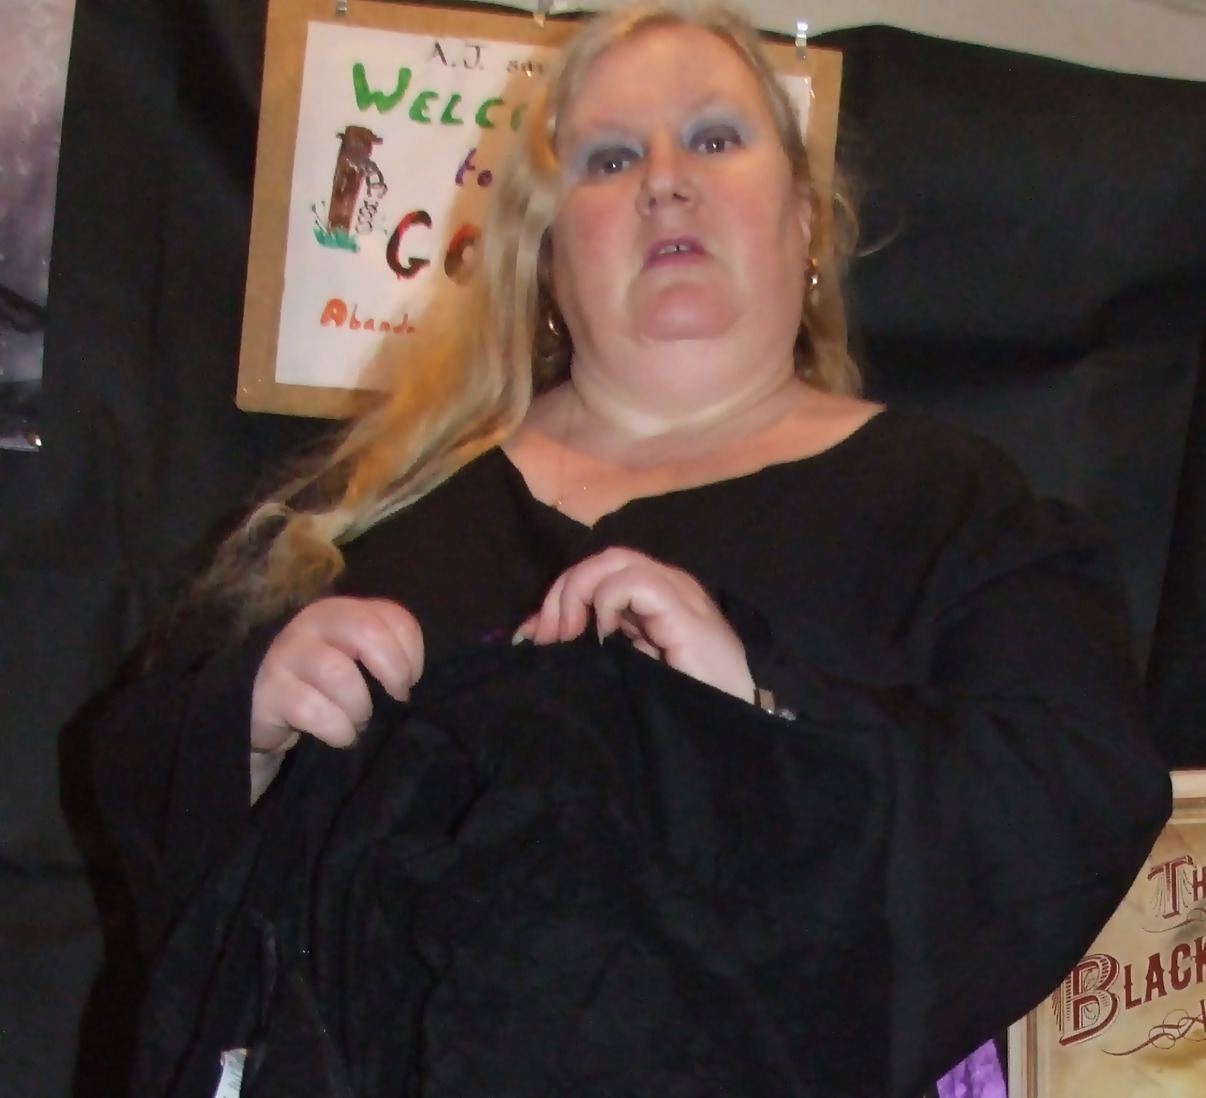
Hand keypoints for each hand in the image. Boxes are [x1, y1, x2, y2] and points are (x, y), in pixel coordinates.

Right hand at [250, 596, 423, 752]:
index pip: (393, 616)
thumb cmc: (326, 682)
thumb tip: (411, 678)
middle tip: (395, 698)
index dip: (412, 652)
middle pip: (367, 630)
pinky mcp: (268, 691)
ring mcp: (286, 654)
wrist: (266, 707)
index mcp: (342, 611)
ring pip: (340, 675)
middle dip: (393, 671)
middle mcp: (312, 623)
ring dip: (360, 707)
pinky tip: (339, 734)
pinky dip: (337, 730)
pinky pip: (313, 710)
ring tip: (359, 719)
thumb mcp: (357, 659)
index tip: (410, 680)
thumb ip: (386, 651)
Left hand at [515, 548, 754, 700]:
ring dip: (579, 593)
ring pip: (614, 560)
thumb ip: (586, 644)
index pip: (597, 572)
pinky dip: (607, 603)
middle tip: (547, 637)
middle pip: (602, 559)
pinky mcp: (683, 609)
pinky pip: (634, 582)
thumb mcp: (624, 666)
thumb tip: (529, 634)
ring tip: (570, 636)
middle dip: (563, 592)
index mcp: (652, 597)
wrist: (734, 722)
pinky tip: (605, 638)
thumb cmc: (682, 699)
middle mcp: (665, 585)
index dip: (560, 595)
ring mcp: (677, 592)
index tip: (535, 638)